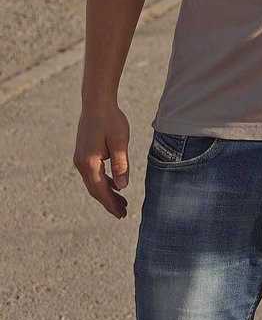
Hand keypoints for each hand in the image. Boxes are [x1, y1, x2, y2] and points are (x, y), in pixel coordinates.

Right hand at [74, 100, 131, 218]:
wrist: (96, 104)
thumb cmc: (111, 120)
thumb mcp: (120, 141)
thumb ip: (121, 164)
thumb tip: (122, 186)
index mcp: (90, 162)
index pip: (100, 190)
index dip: (111, 204)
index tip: (121, 215)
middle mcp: (81, 163)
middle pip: (95, 190)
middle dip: (109, 202)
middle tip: (123, 213)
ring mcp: (80, 159)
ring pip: (93, 183)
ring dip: (106, 193)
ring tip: (122, 202)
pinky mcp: (83, 154)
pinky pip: (93, 174)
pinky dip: (103, 183)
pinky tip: (114, 185)